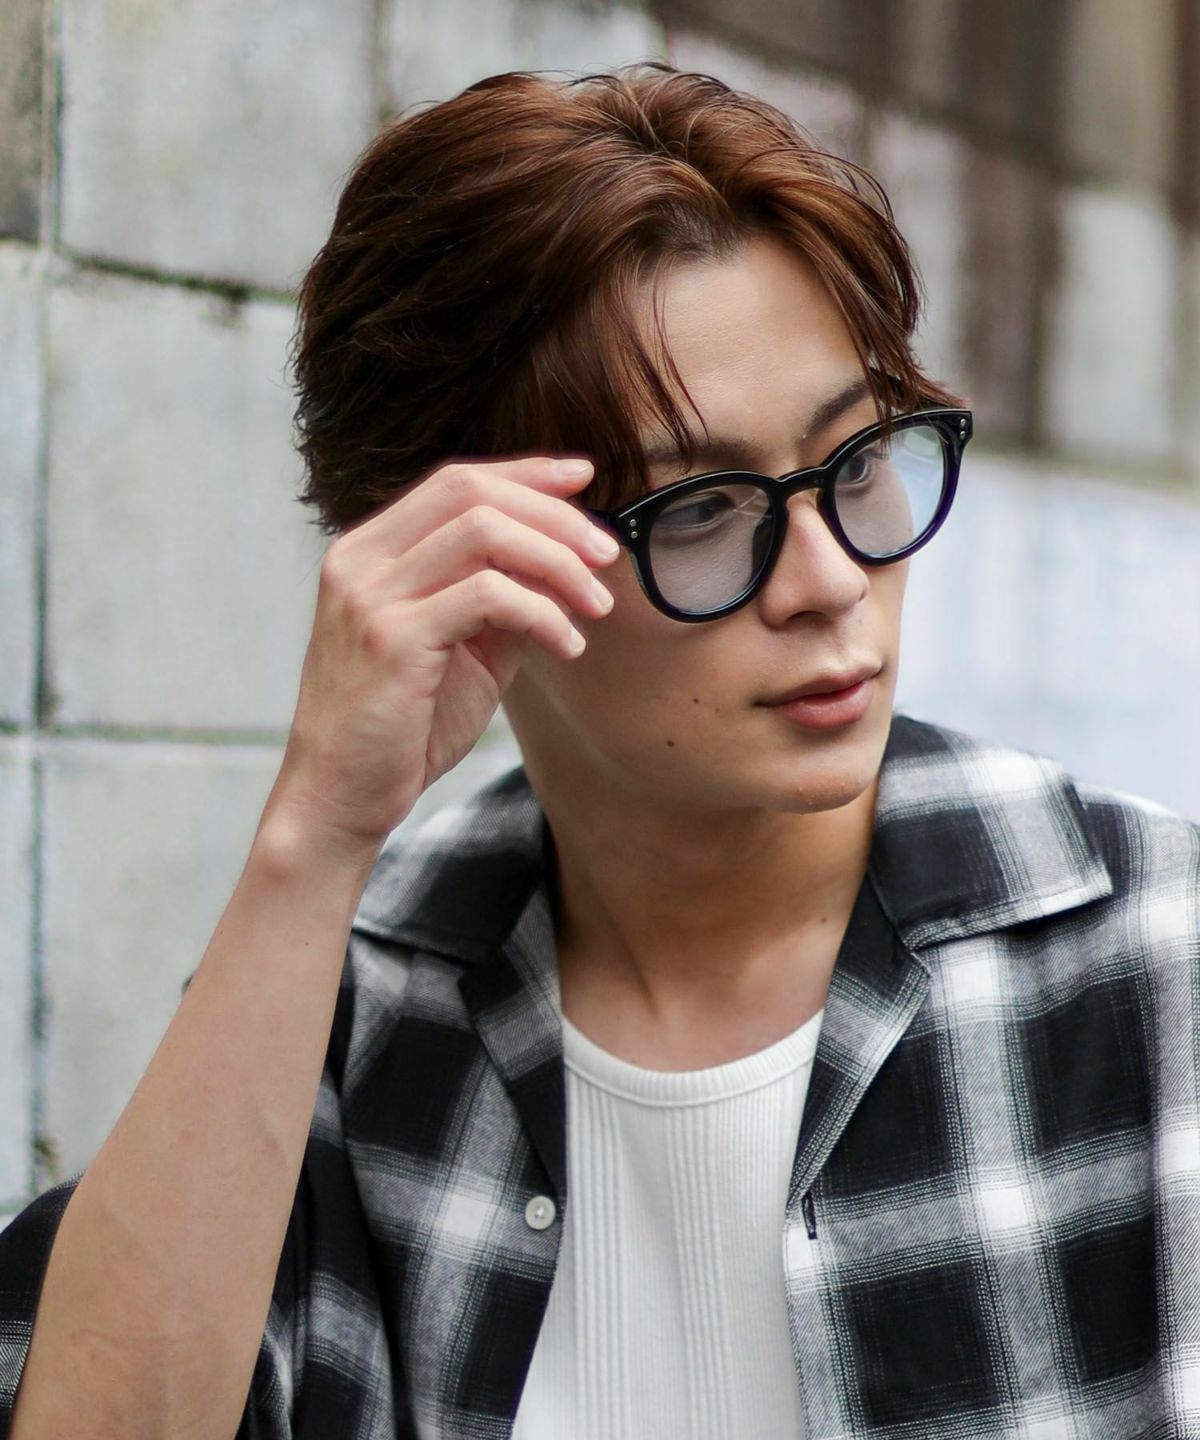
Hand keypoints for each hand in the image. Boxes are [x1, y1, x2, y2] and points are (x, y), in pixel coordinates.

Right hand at [268, 456, 618, 851]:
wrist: (339, 797)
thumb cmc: (401, 727)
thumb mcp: (462, 648)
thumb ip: (502, 598)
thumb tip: (567, 560)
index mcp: (370, 551)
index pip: (454, 482)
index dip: (526, 473)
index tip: (584, 479)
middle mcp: (361, 560)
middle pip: (471, 493)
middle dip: (552, 515)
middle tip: (606, 556)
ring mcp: (371, 596)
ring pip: (483, 533)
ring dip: (557, 562)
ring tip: (597, 605)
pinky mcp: (392, 639)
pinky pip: (486, 596)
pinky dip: (542, 613)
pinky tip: (567, 646)